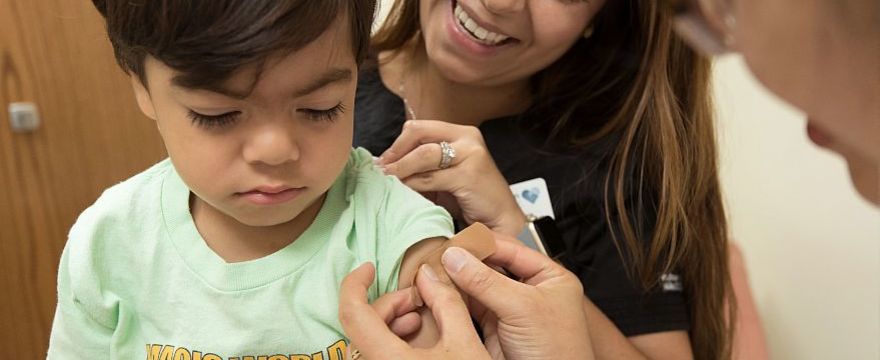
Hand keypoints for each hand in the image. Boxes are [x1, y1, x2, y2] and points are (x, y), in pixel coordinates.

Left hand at [339, 262, 491, 359]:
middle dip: (389, 304)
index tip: (369, 268)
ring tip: (418, 320)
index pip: (352, 313)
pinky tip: (415, 340)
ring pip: (368, 342)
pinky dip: (391, 342)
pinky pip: (376, 356)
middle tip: (418, 300)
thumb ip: (445, 303)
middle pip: (362, 326)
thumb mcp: (465, 343)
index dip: (355, 283)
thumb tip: (429, 275)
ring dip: (391, 323)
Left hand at [376, 120, 526, 235]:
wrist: (500, 221)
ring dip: (400, 169)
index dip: (397, 144)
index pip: (419, 128)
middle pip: (418, 134)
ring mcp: (471, 154)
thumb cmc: (470, 200)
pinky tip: (403, 192)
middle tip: (381, 170)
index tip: (383, 161)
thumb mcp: (444, 176)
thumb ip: (422, 167)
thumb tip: (386, 165)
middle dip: (395, 153)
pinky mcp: (470, 174)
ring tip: (387, 181)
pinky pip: (430, 177)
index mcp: (461, 133)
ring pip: (423, 155)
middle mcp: (468, 137)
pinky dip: (412, 184)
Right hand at [442, 233, 594, 359]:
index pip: (511, 249)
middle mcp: (530, 290)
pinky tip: (440, 292)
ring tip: (435, 271)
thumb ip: (486, 281)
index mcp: (549, 277)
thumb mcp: (522, 308)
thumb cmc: (559, 353)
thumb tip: (456, 257)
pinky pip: (470, 308)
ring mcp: (511, 310)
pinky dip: (454, 301)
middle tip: (440, 256)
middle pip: (491, 266)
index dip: (482, 244)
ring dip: (457, 281)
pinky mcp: (495, 329)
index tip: (455, 242)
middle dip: (466, 262)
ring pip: (478, 287)